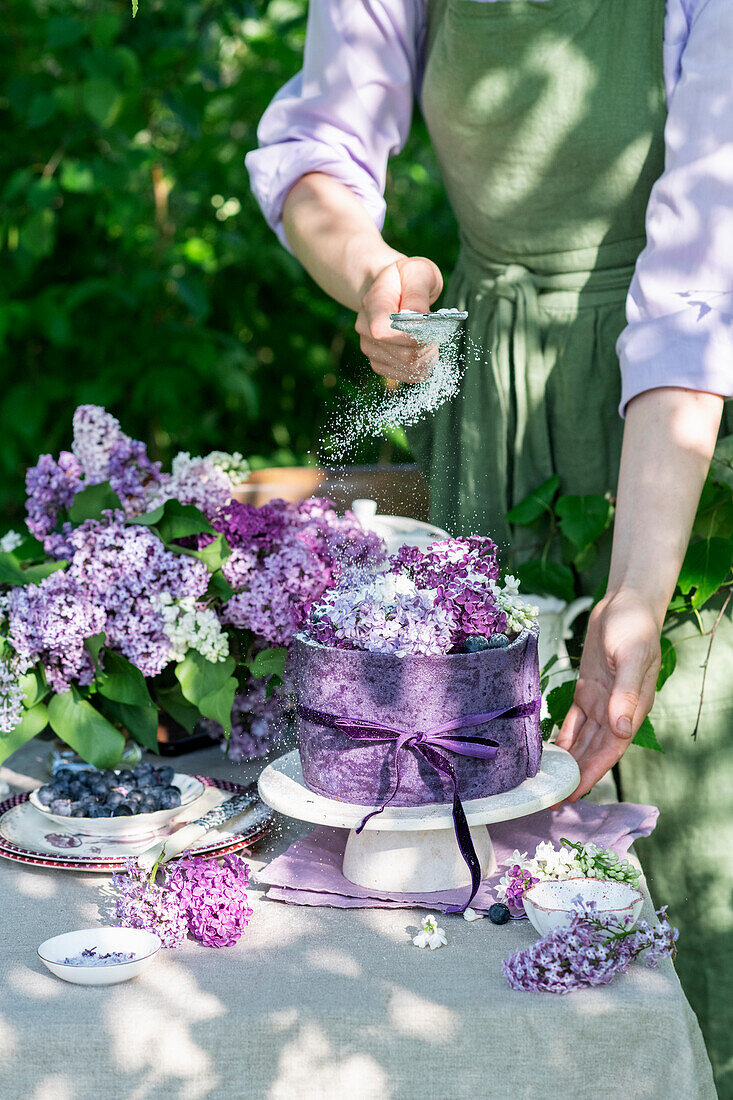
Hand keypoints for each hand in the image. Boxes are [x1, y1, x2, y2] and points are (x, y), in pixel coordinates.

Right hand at [355, 256, 442, 381]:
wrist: (392, 289)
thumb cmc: (406, 278)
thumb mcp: (417, 272)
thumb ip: (418, 293)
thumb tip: (419, 317)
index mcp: (372, 304)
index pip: (383, 331)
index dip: (411, 336)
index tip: (430, 327)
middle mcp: (365, 329)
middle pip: (403, 354)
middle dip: (428, 346)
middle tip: (437, 332)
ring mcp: (370, 348)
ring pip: (407, 367)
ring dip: (428, 357)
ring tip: (432, 340)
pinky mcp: (379, 362)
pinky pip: (406, 376)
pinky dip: (422, 367)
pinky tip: (426, 352)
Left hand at [555, 589, 661, 800]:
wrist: (625, 602)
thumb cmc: (634, 626)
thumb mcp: (630, 657)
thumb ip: (625, 693)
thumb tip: (621, 729)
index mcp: (631, 708)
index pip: (611, 750)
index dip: (592, 773)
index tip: (573, 793)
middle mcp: (617, 711)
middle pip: (594, 751)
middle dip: (576, 776)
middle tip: (553, 799)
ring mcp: (602, 701)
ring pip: (583, 740)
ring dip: (568, 761)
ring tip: (549, 783)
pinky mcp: (587, 689)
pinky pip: (574, 720)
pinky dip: (563, 737)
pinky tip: (549, 752)